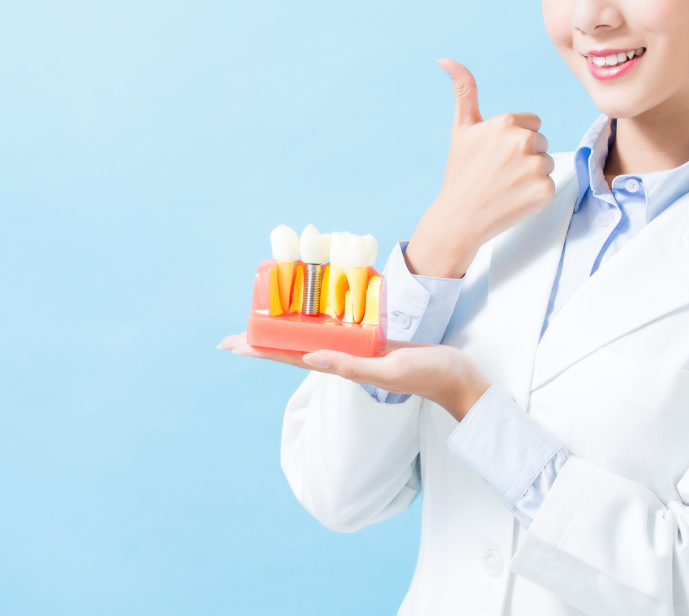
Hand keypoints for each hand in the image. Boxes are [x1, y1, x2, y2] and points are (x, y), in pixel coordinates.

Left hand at [217, 333, 491, 422]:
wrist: (457, 377)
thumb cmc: (426, 374)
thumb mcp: (389, 369)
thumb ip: (352, 366)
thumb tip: (310, 358)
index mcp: (341, 365)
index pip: (290, 357)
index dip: (260, 351)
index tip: (231, 345)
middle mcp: (342, 357)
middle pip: (293, 347)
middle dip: (264, 341)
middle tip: (234, 333)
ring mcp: (356, 348)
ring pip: (312, 336)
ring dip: (288, 329)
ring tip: (264, 319)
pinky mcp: (371, 339)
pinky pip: (336, 327)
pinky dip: (319, 319)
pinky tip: (312, 311)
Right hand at [405, 59, 555, 278]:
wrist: (459, 218)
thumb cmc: (461, 172)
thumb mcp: (461, 129)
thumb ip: (463, 91)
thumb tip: (445, 57)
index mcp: (506, 122)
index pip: (532, 123)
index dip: (515, 140)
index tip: (496, 155)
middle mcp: (523, 141)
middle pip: (541, 142)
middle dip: (525, 156)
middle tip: (500, 172)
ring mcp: (535, 167)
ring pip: (547, 162)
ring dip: (532, 174)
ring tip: (507, 186)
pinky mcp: (545, 191)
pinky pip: (550, 184)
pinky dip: (536, 194)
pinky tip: (515, 199)